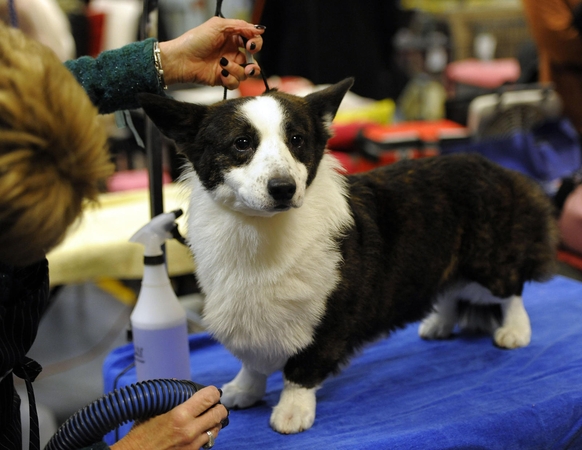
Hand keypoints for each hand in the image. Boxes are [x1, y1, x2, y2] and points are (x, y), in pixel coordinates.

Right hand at [110, 386, 227, 449]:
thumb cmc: (140, 433)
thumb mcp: (153, 410)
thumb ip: (170, 397)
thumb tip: (182, 385)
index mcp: (180, 415)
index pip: (209, 398)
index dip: (213, 392)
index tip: (211, 391)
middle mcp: (190, 430)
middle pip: (219, 413)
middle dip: (218, 406)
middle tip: (213, 404)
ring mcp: (192, 444)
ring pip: (217, 428)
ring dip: (215, 421)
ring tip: (208, 416)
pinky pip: (208, 441)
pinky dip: (208, 433)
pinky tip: (201, 430)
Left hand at [159, 16, 264, 89]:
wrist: (181, 59)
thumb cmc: (195, 40)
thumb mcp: (218, 26)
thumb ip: (240, 26)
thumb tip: (259, 29)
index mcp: (232, 38)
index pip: (253, 41)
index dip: (256, 44)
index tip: (251, 46)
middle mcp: (232, 53)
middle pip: (254, 61)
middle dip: (254, 64)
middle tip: (248, 64)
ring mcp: (228, 67)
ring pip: (245, 74)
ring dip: (237, 69)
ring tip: (223, 65)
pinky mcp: (223, 79)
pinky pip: (236, 83)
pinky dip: (230, 79)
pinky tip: (220, 73)